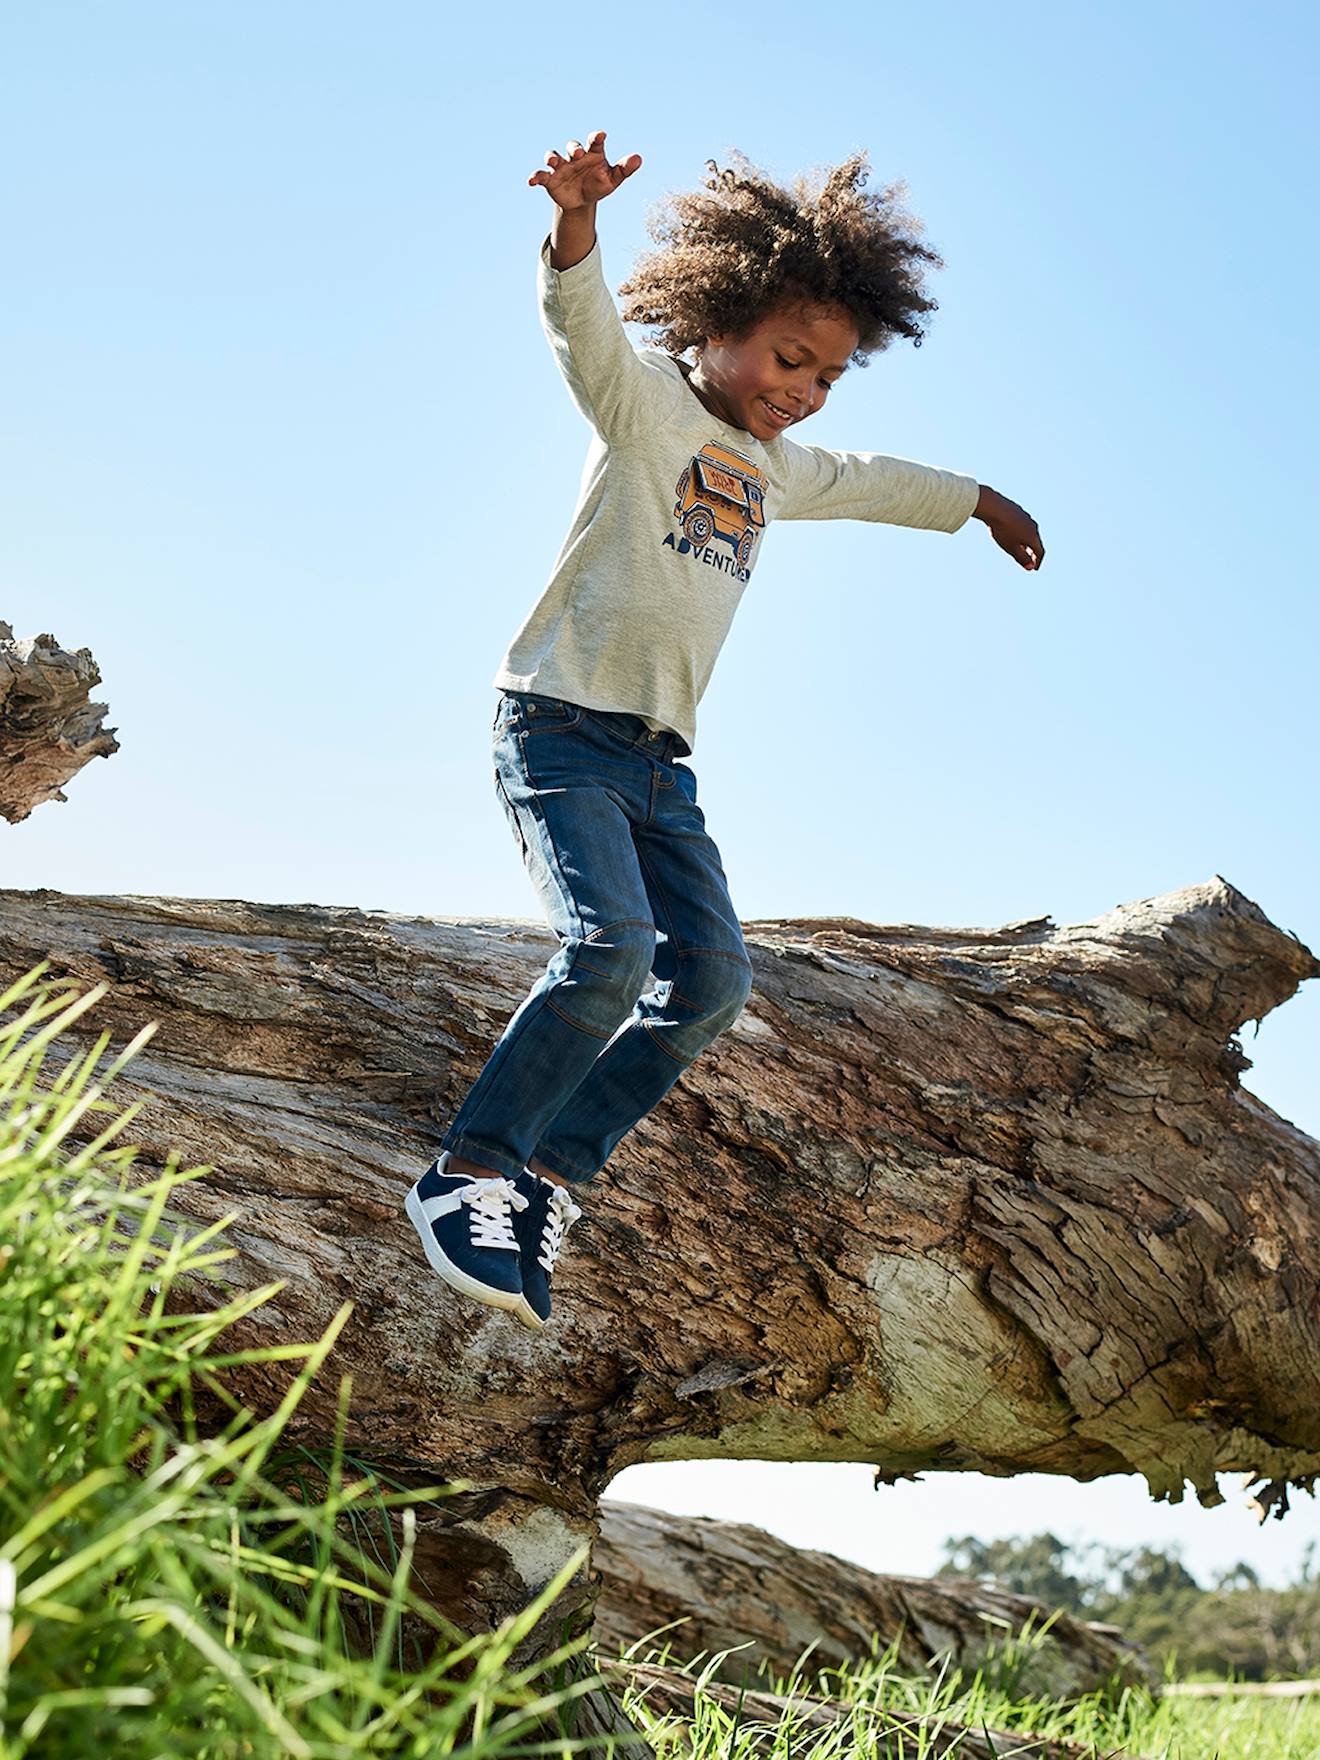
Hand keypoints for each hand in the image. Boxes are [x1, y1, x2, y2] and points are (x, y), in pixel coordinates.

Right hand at [527, 129, 641, 209]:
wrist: (582, 201)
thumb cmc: (599, 185)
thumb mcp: (613, 180)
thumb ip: (624, 169)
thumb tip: (638, 159)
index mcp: (592, 153)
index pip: (594, 141)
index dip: (596, 137)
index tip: (601, 135)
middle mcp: (575, 157)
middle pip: (572, 145)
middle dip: (574, 147)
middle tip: (578, 154)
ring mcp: (561, 167)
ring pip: (553, 155)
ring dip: (552, 156)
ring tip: (553, 161)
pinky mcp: (550, 179)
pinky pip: (541, 175)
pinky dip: (535, 176)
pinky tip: (531, 181)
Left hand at [974, 486, 1044, 569]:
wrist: (994, 507)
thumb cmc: (1002, 530)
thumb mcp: (1011, 548)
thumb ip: (1021, 558)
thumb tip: (1030, 567)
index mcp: (1033, 537)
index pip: (1040, 552)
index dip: (1038, 561)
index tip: (1034, 568)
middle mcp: (1033, 526)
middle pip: (1036, 542)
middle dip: (1033, 553)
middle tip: (1030, 560)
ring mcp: (1026, 517)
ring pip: (1030, 532)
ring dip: (1027, 542)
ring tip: (1022, 549)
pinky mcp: (1018, 511)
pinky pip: (1023, 525)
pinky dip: (1021, 533)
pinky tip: (1014, 534)